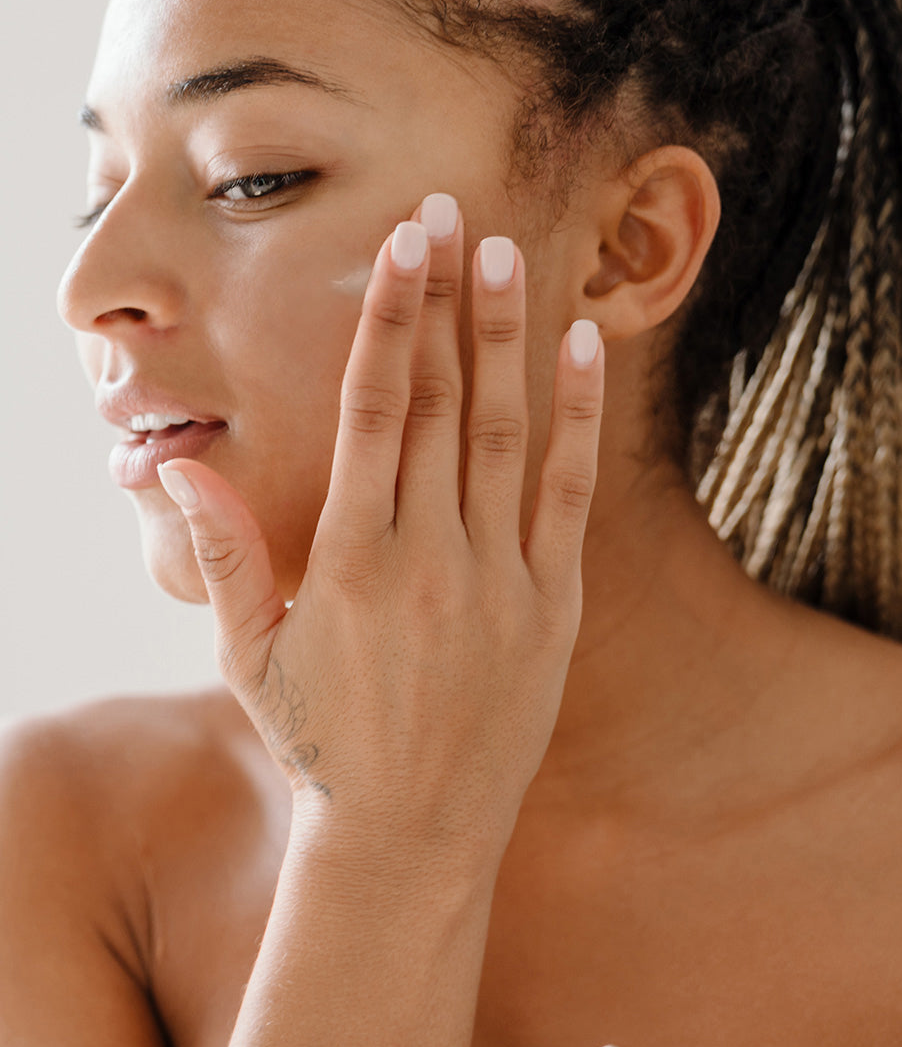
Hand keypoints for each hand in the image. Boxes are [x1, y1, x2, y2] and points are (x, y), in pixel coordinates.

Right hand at [157, 195, 603, 862]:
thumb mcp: (254, 656)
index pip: (369, 411)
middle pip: (434, 402)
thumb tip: (172, 462)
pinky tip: (583, 347)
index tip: (397, 247)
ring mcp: (500, 579)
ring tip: (505, 255)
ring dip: (504, 339)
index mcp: (350, 561)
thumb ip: (224, 554)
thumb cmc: (324, 741)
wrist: (414, 835)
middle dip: (440, 301)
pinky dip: (577, 419)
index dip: (385, 320)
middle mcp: (429, 558)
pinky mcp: (553, 604)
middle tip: (447, 212)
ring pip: (502, 433)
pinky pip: (569, 494)